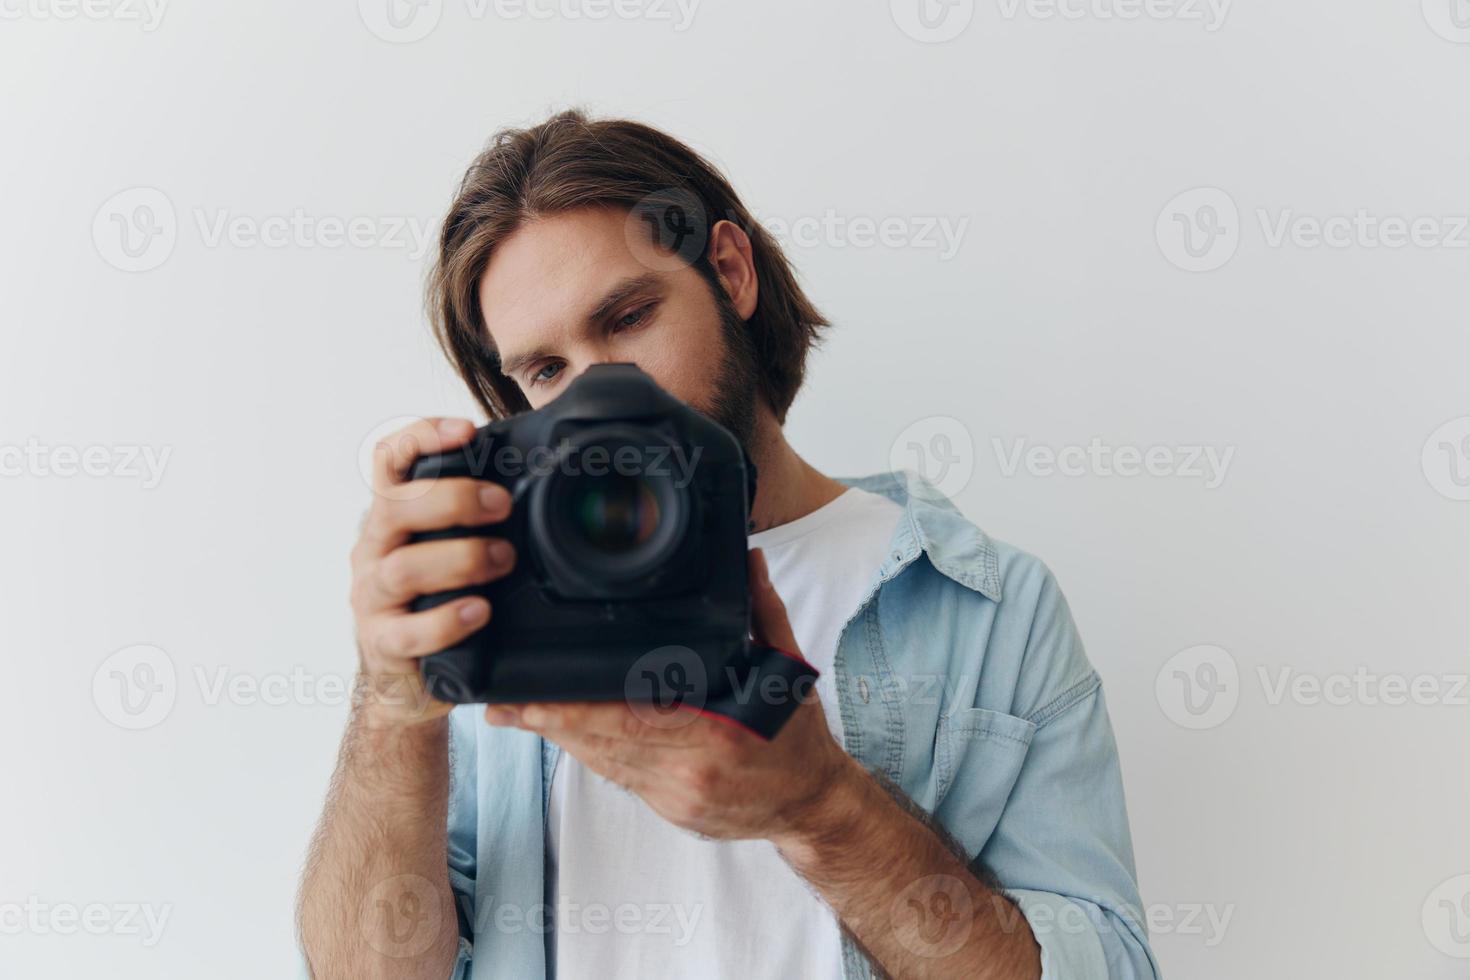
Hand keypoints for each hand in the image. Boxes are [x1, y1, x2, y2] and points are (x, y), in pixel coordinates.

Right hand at [349, 417, 516, 726]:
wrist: (405, 677)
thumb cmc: (436, 598)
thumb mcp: (448, 547)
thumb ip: (476, 516)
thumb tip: (541, 480)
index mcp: (392, 516)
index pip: (389, 460)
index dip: (421, 437)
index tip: (466, 431)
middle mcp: (375, 549)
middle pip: (395, 506)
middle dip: (454, 499)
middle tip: (503, 506)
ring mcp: (373, 597)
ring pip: (403, 567)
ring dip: (459, 558)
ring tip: (502, 560)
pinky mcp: (383, 644)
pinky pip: (408, 631)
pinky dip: (447, 620)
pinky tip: (480, 612)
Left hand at [490, 548, 858, 841]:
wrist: (811, 804)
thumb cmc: (798, 735)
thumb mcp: (787, 668)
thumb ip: (760, 612)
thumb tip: (747, 558)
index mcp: (717, 734)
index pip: (630, 718)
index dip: (576, 708)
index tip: (536, 692)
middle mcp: (690, 770)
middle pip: (603, 744)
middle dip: (549, 722)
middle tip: (502, 704)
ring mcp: (676, 797)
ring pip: (604, 764)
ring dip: (559, 739)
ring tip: (513, 715)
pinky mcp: (669, 811)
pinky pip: (620, 779)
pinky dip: (590, 755)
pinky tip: (561, 736)